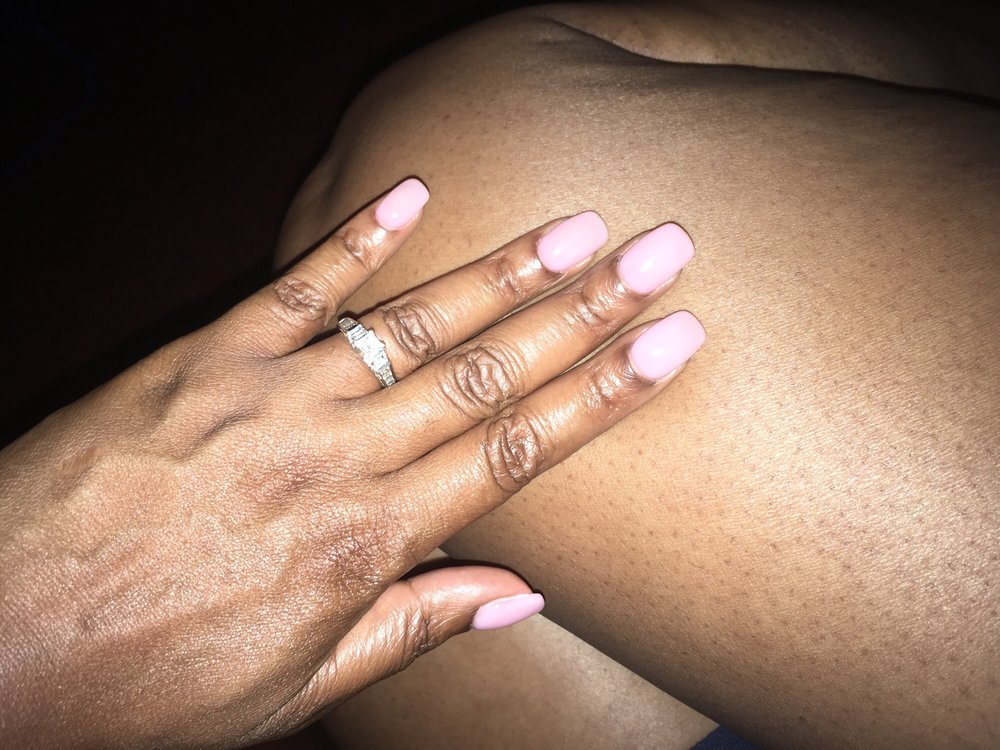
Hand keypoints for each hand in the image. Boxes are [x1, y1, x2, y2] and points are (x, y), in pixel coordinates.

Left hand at [0, 178, 703, 747]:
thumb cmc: (149, 679)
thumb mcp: (298, 686)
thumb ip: (416, 626)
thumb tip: (523, 597)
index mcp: (366, 542)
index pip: (515, 455)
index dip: (603, 396)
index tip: (672, 345)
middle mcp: (333, 455)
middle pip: (485, 374)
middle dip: (586, 311)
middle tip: (661, 253)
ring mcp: (268, 394)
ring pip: (411, 323)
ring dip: (501, 271)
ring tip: (579, 224)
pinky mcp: (202, 356)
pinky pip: (293, 285)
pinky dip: (356, 237)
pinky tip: (415, 192)